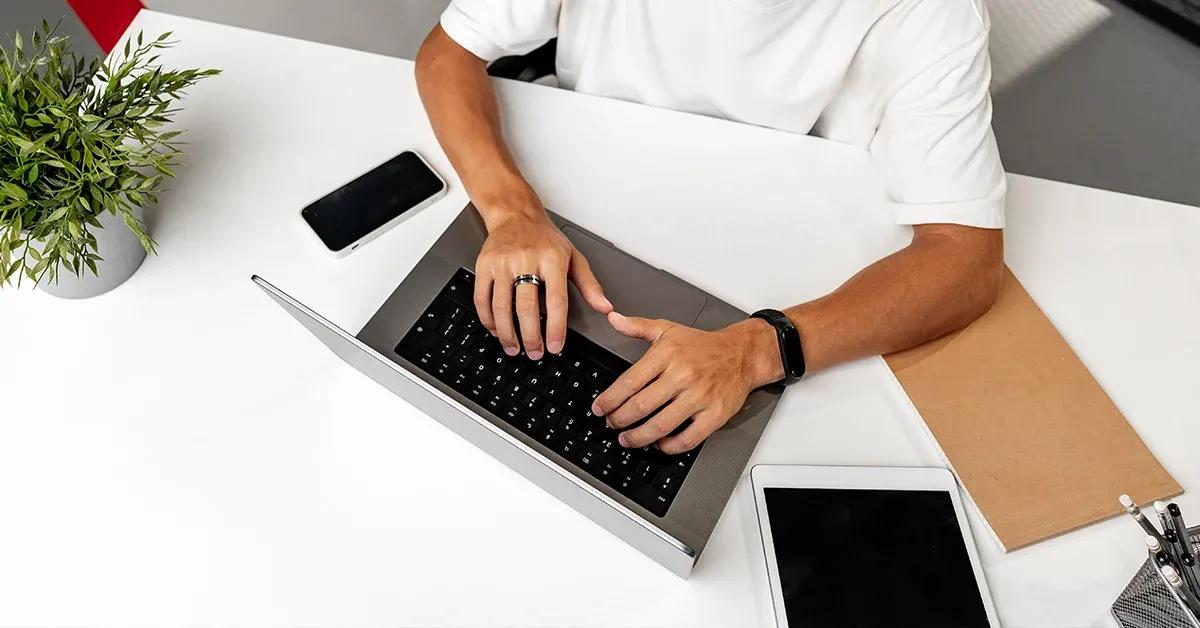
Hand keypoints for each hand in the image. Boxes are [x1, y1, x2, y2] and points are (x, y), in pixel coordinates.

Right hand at [474, 209, 611, 359]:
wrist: (515, 214)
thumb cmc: (546, 239)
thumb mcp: (574, 257)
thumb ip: (590, 285)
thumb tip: (605, 307)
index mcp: (552, 259)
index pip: (556, 301)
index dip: (555, 328)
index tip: (555, 347)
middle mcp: (526, 260)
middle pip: (527, 307)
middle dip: (531, 337)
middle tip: (535, 353)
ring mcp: (502, 263)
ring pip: (502, 306)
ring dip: (508, 334)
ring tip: (515, 349)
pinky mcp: (484, 265)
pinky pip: (482, 298)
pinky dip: (488, 320)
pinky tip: (496, 330)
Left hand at [592, 313, 783, 453]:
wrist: (742, 354)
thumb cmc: (703, 346)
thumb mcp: (668, 329)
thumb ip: (638, 326)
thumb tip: (613, 319)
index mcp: (668, 355)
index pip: (630, 381)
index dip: (609, 399)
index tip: (599, 409)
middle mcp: (683, 375)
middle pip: (641, 406)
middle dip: (619, 420)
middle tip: (611, 424)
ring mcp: (700, 396)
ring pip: (661, 425)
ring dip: (638, 437)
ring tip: (627, 439)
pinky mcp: (715, 414)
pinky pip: (688, 439)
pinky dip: (669, 446)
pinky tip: (659, 444)